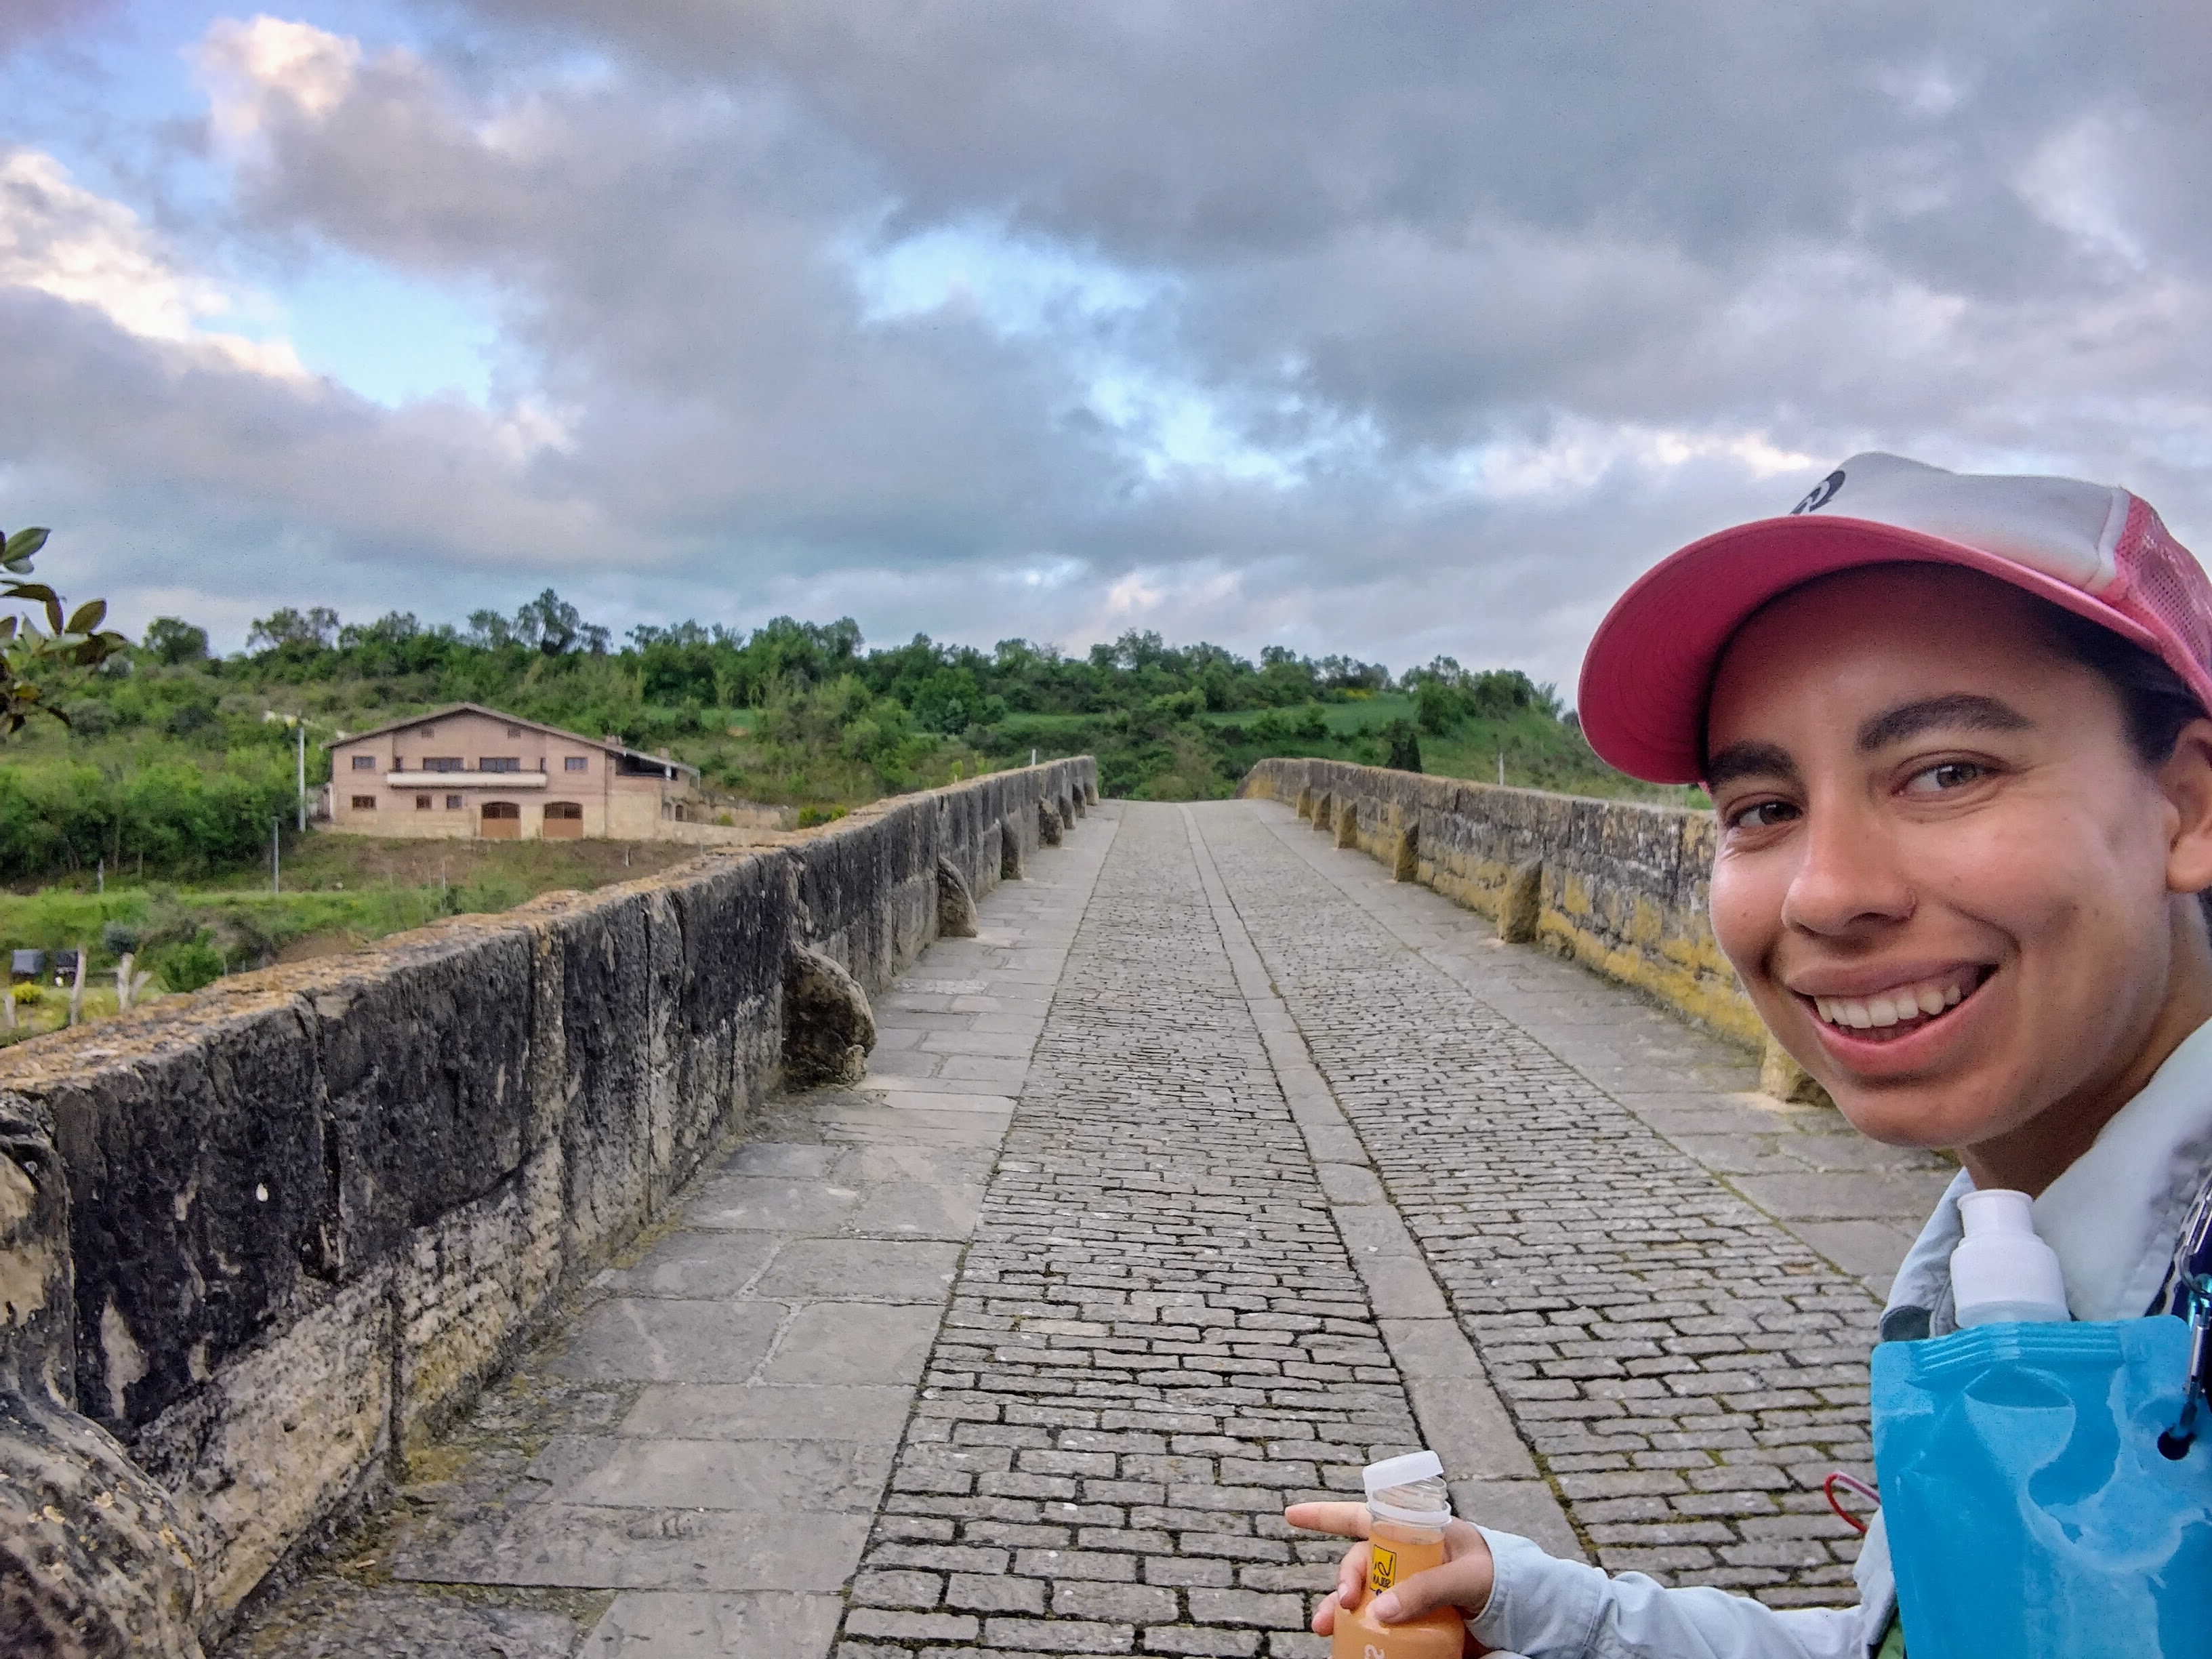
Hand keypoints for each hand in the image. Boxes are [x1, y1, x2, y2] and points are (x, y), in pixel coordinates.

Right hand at [1284, 1501, 1497, 1640]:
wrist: (1526, 1611)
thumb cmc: (1498, 1575)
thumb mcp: (1467, 1576)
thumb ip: (1425, 1588)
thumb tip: (1380, 1612)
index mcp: (1413, 1533)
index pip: (1363, 1517)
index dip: (1325, 1515)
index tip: (1290, 1515)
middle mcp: (1402, 1560)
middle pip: (1358, 1565)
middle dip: (1341, 1582)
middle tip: (1343, 1605)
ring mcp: (1404, 1592)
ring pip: (1362, 1598)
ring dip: (1341, 1611)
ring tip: (1328, 1629)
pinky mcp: (1412, 1621)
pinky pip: (1378, 1626)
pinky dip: (1361, 1635)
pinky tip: (1351, 1645)